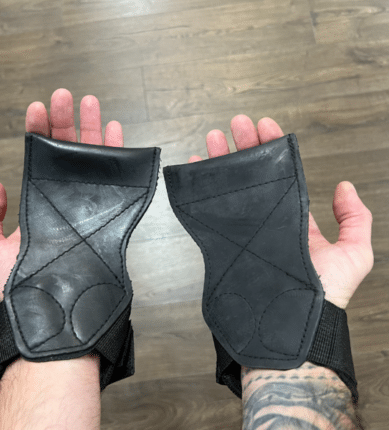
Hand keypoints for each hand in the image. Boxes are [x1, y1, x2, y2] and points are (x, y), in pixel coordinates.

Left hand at [0, 88, 124, 300]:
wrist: (57, 306)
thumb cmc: (22, 283)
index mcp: (39, 200)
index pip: (39, 156)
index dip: (38, 131)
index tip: (36, 107)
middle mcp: (65, 197)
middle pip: (67, 151)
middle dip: (65, 120)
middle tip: (65, 95)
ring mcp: (89, 203)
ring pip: (93, 159)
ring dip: (93, 129)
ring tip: (91, 103)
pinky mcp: (109, 212)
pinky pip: (118, 179)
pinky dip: (120, 154)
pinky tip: (117, 132)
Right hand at [188, 115, 373, 308]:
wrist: (289, 324)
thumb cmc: (324, 293)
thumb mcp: (355, 253)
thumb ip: (356, 219)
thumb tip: (345, 186)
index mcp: (294, 219)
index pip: (281, 176)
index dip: (273, 150)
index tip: (266, 126)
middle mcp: (267, 221)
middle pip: (252, 176)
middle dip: (244, 147)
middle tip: (235, 124)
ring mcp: (245, 231)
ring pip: (230, 190)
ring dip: (220, 162)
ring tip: (212, 138)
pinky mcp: (227, 242)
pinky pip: (210, 213)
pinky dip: (200, 192)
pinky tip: (196, 171)